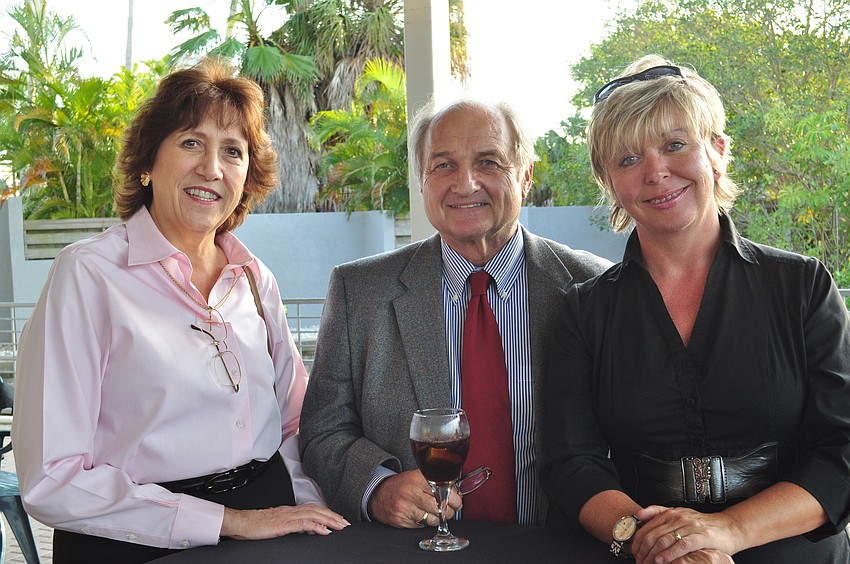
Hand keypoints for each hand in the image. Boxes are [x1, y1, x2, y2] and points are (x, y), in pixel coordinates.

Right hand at [221, 503, 348, 538]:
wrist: (240, 523)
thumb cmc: (253, 525)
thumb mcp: (275, 524)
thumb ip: (288, 525)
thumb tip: (302, 529)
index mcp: (289, 510)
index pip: (313, 509)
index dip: (327, 513)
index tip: (338, 518)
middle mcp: (290, 511)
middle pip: (317, 510)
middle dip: (333, 516)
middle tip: (346, 523)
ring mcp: (287, 517)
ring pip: (314, 515)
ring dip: (329, 520)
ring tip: (340, 526)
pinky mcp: (283, 524)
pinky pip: (303, 524)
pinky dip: (316, 527)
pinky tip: (324, 531)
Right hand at [368, 469, 462, 527]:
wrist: (377, 495)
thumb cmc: (401, 485)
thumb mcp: (417, 477)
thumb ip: (435, 482)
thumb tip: (456, 493)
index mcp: (417, 478)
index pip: (443, 490)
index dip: (454, 498)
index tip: (457, 501)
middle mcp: (410, 493)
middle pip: (440, 507)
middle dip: (449, 510)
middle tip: (450, 509)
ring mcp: (405, 508)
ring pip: (433, 519)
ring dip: (438, 518)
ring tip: (435, 513)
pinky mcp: (402, 521)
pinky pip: (422, 526)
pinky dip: (425, 523)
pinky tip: (422, 516)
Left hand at [633, 506, 742, 563]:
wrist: (728, 527)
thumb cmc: (702, 524)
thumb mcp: (680, 515)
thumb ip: (660, 513)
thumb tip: (639, 514)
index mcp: (670, 513)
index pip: (647, 527)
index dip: (638, 541)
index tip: (633, 552)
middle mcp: (678, 518)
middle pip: (654, 535)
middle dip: (643, 550)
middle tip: (639, 561)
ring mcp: (690, 526)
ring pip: (665, 540)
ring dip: (653, 554)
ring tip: (647, 563)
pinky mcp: (701, 536)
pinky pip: (682, 545)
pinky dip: (670, 554)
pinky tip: (663, 560)